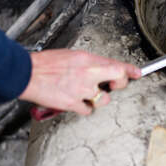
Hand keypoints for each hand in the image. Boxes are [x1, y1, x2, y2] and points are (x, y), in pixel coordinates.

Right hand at [18, 49, 141, 114]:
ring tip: (85, 93)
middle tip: (112, 85)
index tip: (137, 73)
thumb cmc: (45, 64)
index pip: (116, 64)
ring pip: (103, 100)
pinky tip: (76, 102)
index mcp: (88, 60)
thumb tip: (99, 68)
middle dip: (118, 84)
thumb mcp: (71, 56)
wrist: (27, 74)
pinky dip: (84, 108)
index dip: (130, 69)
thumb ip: (88, 63)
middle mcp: (88, 74)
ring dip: (97, 98)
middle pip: (118, 80)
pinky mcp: (72, 103)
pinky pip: (87, 110)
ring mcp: (81, 90)